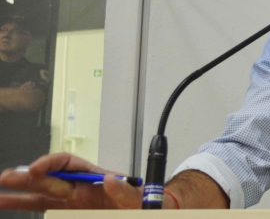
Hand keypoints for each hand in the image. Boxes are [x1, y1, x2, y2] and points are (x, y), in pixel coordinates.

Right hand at [0, 153, 141, 210]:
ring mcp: (73, 202)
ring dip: (20, 197)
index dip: (51, 164)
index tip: (37, 169)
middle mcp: (80, 187)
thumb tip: (111, 179)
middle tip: (7, 178)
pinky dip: (28, 209)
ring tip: (0, 197)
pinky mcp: (71, 214)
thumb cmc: (143, 203)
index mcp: (95, 177)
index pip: (68, 163)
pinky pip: (47, 209)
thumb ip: (125, 190)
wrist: (147, 212)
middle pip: (49, 179)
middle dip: (27, 178)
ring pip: (41, 197)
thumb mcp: (139, 197)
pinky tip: (11, 207)